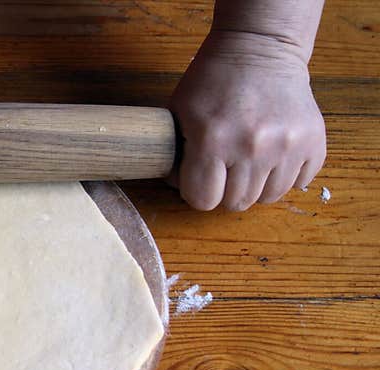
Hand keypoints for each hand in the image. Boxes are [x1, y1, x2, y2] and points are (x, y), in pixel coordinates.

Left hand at [169, 30, 325, 211]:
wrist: (259, 46)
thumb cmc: (213, 79)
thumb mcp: (179, 112)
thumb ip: (174, 155)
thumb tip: (179, 186)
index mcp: (213, 140)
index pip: (203, 201)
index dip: (197, 192)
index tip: (199, 178)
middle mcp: (253, 146)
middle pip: (236, 203)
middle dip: (226, 191)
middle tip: (225, 168)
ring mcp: (287, 145)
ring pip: (268, 198)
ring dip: (256, 186)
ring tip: (248, 162)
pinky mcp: (313, 141)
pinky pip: (299, 183)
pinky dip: (285, 176)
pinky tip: (273, 156)